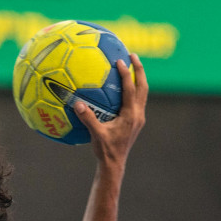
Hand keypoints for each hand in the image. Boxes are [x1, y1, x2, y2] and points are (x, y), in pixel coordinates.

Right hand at [74, 54, 147, 169]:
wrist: (115, 164)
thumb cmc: (105, 150)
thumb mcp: (96, 134)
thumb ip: (88, 118)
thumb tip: (77, 103)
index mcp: (130, 116)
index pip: (130, 89)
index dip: (126, 74)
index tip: (120, 61)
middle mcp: (138, 115)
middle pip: (143, 87)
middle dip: (139, 70)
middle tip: (132, 55)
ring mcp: (139, 118)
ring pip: (143, 93)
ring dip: (139, 78)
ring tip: (132, 65)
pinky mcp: (136, 121)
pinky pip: (138, 100)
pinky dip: (134, 89)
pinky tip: (124, 86)